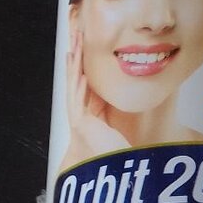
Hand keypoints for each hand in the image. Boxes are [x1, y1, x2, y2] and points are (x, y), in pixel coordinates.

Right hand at [63, 29, 128, 166]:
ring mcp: (78, 115)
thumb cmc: (112, 149)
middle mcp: (81, 108)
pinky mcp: (79, 123)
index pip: (86, 77)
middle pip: (77, 76)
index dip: (85, 59)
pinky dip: (78, 84)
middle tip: (77, 34)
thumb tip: (128, 93)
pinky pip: (78, 99)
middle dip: (77, 55)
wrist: (105, 168)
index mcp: (90, 107)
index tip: (85, 41)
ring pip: (74, 84)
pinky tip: (78, 70)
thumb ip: (114, 108)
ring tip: (74, 45)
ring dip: (75, 64)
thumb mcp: (115, 121)